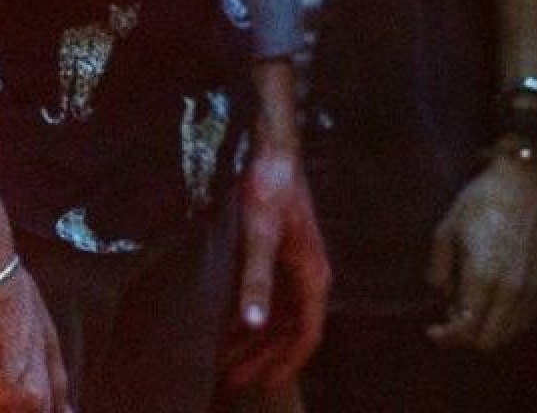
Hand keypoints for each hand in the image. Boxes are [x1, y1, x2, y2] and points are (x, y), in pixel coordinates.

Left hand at [218, 142, 331, 391]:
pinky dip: (252, 315)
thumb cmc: (270, 188)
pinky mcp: (282, 253)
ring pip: (280, 316)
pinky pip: (271, 297)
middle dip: (263, 358)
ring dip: (256, 339)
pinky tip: (228, 323)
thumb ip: (256, 279)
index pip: (306, 335)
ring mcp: (296, 264)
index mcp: (312, 276)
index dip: (284, 364)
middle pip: (291, 331)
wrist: (273, 149)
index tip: (260, 387)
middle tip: (230, 380)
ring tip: (224, 358)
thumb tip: (255, 324)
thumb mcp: (259, 234)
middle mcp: (310, 275)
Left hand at [424, 154, 536, 351]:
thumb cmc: (480, 201)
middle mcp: (510, 289)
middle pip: (486, 340)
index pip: (465, 328)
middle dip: (464, 336)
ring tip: (470, 307)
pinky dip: (505, 323)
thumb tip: (443, 295)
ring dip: (485, 330)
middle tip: (450, 316)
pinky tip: (492, 304)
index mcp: (483, 276)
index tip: (432, 330)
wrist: (521, 182)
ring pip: (507, 334)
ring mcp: (530, 288)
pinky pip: (524, 320)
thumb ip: (438, 270)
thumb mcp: (446, 230)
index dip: (446, 337)